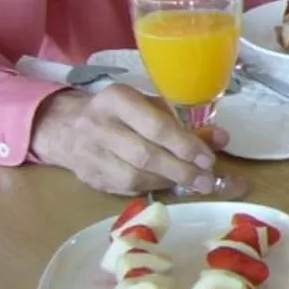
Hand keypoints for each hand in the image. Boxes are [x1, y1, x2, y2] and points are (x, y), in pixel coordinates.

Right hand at [28, 84, 227, 194]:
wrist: (66, 126)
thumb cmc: (120, 113)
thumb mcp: (150, 107)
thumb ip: (185, 123)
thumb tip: (222, 139)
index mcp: (116, 99)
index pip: (155, 125)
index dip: (184, 145)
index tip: (208, 158)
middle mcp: (98, 125)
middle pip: (144, 155)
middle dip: (180, 169)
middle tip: (206, 180)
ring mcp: (89, 154)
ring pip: (133, 176)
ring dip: (168, 182)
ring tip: (194, 183)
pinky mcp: (88, 177)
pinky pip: (124, 188)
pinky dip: (151, 188)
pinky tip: (168, 185)